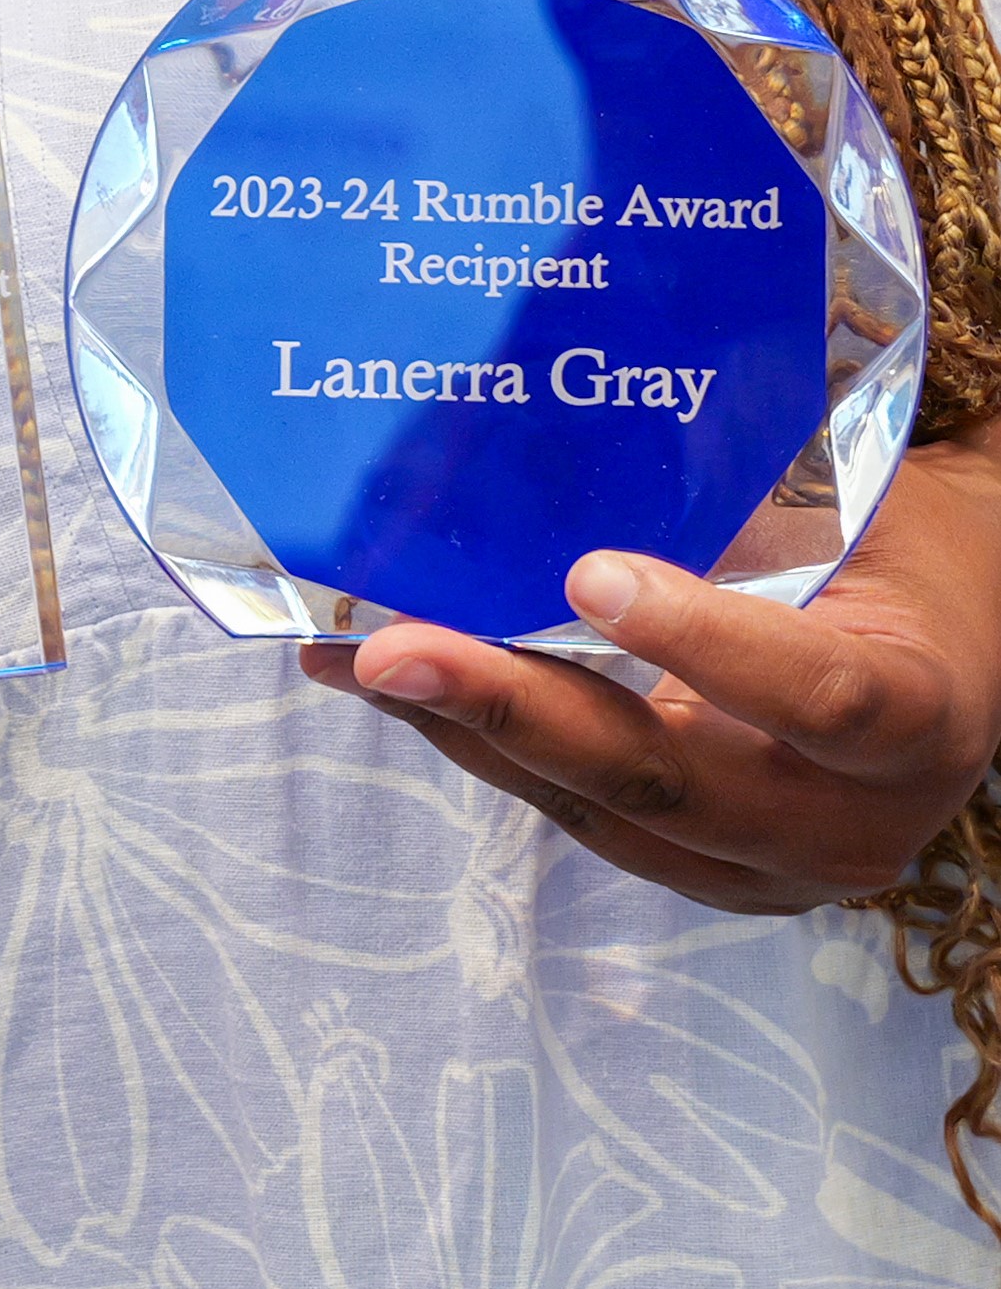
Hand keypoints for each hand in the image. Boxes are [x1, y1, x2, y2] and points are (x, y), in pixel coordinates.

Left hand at [299, 420, 1000, 909]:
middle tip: (392, 652)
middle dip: (515, 711)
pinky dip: (478, 745)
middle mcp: (848, 820)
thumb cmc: (885, 550)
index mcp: (917, 716)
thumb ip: (745, 501)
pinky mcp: (695, 871)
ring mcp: (766, 866)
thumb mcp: (846, 512)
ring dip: (464, 731)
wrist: (937, 650)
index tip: (590, 572)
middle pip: (669, 777)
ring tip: (351, 659)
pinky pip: (576, 813)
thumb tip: (577, 417)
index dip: (706, 641)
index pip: (821, 694)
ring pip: (599, 808)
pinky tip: (388, 686)